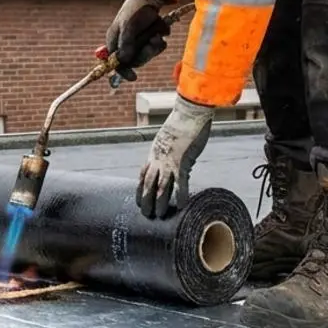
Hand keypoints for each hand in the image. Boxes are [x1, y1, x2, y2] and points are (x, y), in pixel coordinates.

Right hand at [105, 0, 170, 81]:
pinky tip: (159, 31)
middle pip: (135, 61)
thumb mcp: (127, 25)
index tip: (133, 77)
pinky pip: (158, 48)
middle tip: (152, 43)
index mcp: (115, 43)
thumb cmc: (133, 10)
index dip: (123, 71)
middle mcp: (126, 46)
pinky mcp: (151, 41)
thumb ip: (126, 42)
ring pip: (148, 55)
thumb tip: (124, 60)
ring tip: (156, 35)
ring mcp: (139, 44)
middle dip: (145, 54)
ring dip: (154, 47)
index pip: (116, 63)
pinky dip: (160, 41)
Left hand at [137, 95, 214, 218]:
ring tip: (158, 215)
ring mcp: (169, 161)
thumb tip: (179, 163)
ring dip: (158, 202)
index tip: (139, 201)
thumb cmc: (182, 123)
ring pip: (160, 186)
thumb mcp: (170, 139)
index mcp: (154, 153)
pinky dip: (179, 195)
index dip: (140, 189)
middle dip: (145, 200)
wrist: (188, 112)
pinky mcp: (182, 161)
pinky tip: (180, 206)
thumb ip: (170, 152)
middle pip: (147, 183)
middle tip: (145, 214)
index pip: (143, 175)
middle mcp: (158, 159)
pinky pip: (180, 182)